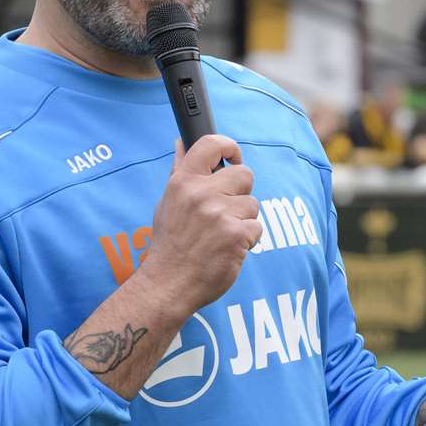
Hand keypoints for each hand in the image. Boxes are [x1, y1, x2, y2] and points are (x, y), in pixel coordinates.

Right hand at [137, 135, 261, 312]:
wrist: (169, 283)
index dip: (229, 146)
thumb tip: (181, 142)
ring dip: (243, 220)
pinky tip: (228, 248)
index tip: (233, 157)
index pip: (211, 144)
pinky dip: (247, 239)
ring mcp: (220, 214)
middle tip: (226, 210)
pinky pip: (257, 227)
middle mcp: (202, 193)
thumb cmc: (170, 243)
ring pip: (253, 204)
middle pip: (245, 175)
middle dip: (241, 192)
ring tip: (221, 235)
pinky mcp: (237, 235)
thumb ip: (180, 172)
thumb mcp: (168, 202)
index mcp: (183, 182)